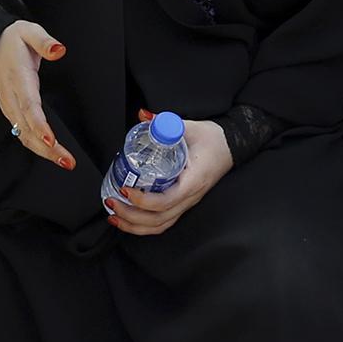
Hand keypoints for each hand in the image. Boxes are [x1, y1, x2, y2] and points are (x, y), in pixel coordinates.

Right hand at [0, 21, 74, 170]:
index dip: (39, 125)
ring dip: (43, 151)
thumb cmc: (12, 39)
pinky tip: (50, 154)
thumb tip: (59, 50)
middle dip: (47, 147)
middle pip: (27, 128)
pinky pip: (21, 132)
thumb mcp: (29, 30)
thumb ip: (44, 41)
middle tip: (67, 161)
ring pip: (24, 134)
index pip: (28, 106)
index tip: (51, 140)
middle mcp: (12, 96)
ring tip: (65, 161)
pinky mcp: (10, 110)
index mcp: (18, 78)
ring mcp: (9, 106)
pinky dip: (35, 146)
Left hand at [105, 111, 232, 236]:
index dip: (144, 200)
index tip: (126, 188)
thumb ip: (164, 123)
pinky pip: (163, 222)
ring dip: (135, 225)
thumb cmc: (213, 139)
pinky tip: (128, 220)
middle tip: (112, 201)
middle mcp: (190, 197)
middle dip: (131, 216)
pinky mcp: (183, 203)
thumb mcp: (189, 127)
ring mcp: (187, 203)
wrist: (231, 146)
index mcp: (192, 181)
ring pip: (160, 225)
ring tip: (114, 216)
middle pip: (159, 219)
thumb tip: (143, 116)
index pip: (167, 200)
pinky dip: (144, 225)